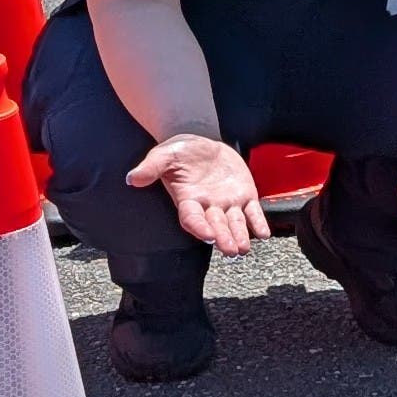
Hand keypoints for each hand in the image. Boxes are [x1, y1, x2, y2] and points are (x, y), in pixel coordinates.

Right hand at [126, 134, 267, 255]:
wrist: (201, 144)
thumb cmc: (179, 152)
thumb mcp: (163, 155)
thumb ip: (151, 167)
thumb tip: (133, 178)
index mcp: (188, 200)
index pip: (192, 218)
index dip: (199, 227)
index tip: (207, 236)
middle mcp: (208, 206)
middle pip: (216, 226)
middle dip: (224, 239)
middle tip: (231, 251)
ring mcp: (227, 203)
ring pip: (235, 224)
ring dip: (240, 236)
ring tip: (244, 249)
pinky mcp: (244, 196)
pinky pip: (253, 213)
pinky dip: (258, 223)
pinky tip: (264, 233)